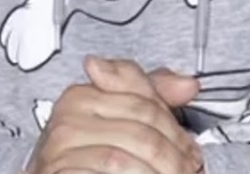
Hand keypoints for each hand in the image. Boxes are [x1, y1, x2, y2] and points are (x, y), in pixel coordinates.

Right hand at [24, 56, 202, 173]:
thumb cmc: (86, 155)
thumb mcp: (118, 116)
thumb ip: (149, 96)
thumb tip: (187, 84)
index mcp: (82, 96)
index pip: (145, 103)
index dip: (176, 130)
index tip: (190, 150)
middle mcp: (67, 119)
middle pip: (141, 133)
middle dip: (173, 156)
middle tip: (188, 170)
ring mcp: (59, 150)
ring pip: (123, 159)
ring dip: (157, 172)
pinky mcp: (59, 172)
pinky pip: (105, 173)